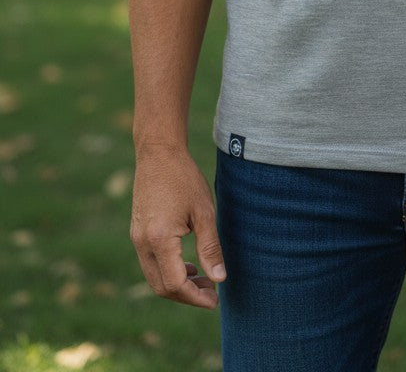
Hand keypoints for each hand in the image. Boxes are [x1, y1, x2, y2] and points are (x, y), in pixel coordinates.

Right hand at [130, 147, 226, 308]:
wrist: (158, 153)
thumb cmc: (184, 178)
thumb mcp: (204, 212)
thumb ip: (210, 248)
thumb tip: (220, 280)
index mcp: (159, 239)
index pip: (175, 284)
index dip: (196, 297)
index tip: (215, 300)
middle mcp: (142, 243)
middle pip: (162, 287)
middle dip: (187, 295)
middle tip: (212, 293)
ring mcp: (136, 239)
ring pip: (154, 277)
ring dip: (178, 284)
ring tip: (204, 279)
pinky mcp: (137, 233)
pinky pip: (150, 264)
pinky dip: (169, 271)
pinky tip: (188, 264)